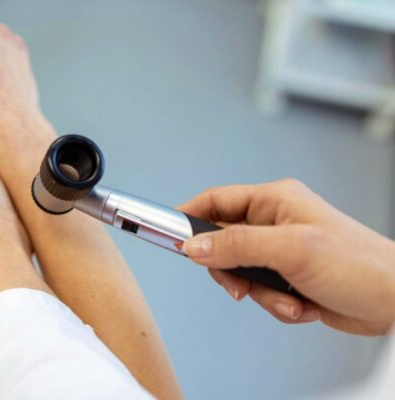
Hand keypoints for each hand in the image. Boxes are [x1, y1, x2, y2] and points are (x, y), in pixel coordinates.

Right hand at [179, 179, 394, 335]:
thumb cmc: (360, 265)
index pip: (216, 200)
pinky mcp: (288, 277)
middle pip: (222, 243)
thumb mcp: (290, 249)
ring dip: (260, 293)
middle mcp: (275, 222)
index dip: (189, 215)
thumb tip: (195, 246)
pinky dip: (276, 304)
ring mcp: (281, 251)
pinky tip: (303, 305)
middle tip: (240, 285)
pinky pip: (260, 292)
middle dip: (231, 271)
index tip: (167, 233)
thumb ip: (237, 244)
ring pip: (240, 273)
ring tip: (290, 298)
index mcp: (275, 201)